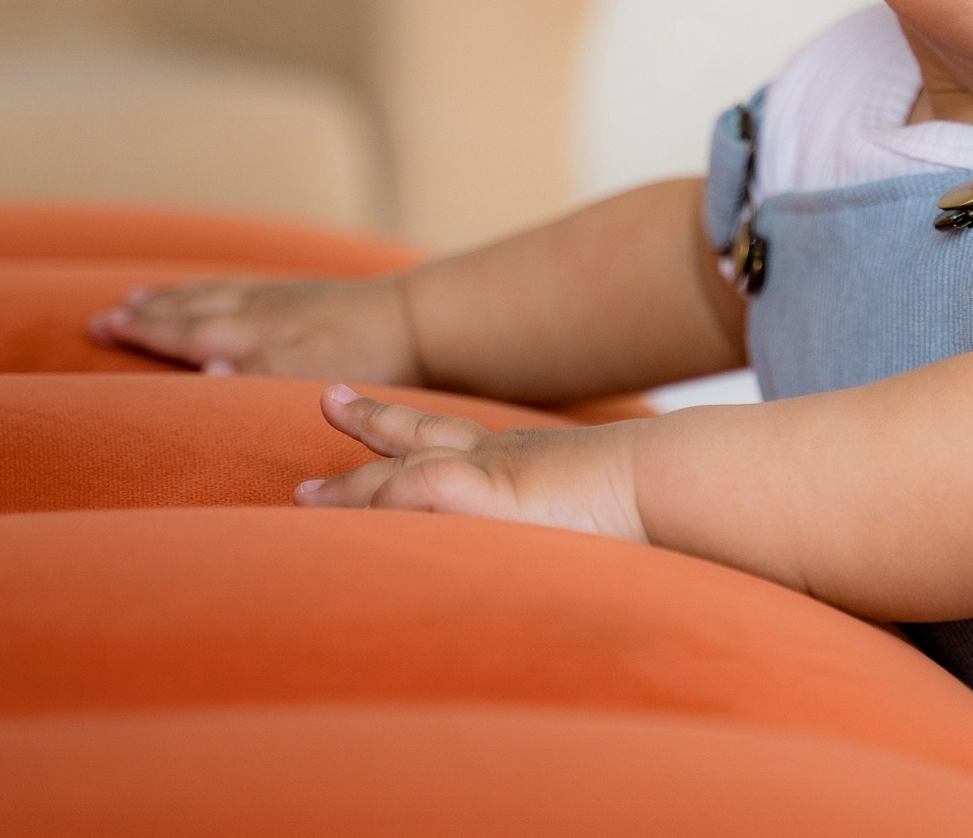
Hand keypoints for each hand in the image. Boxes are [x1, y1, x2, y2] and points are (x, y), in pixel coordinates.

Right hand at [89, 276, 420, 382]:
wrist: (418, 321)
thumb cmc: (366, 357)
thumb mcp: (309, 376)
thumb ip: (256, 377)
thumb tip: (206, 370)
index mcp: (255, 335)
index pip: (185, 333)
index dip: (142, 332)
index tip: (100, 325)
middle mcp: (261, 311)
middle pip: (191, 309)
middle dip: (146, 314)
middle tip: (101, 315)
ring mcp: (283, 299)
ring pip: (214, 294)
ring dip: (175, 297)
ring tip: (141, 296)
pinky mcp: (305, 294)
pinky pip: (242, 287)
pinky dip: (215, 288)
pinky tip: (215, 291)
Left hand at [294, 384, 645, 540]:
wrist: (670, 481)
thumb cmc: (659, 502)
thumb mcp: (610, 515)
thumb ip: (589, 530)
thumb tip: (599, 568)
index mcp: (527, 464)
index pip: (460, 440)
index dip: (418, 428)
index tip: (385, 414)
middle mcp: (501, 458)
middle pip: (419, 435)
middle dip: (369, 427)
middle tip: (328, 405)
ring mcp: (488, 473)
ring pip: (398, 472)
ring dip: (350, 485)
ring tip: (303, 496)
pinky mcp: (480, 493)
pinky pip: (407, 491)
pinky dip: (370, 503)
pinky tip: (333, 516)